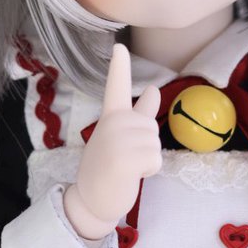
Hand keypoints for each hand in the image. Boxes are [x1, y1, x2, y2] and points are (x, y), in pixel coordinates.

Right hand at [63, 44, 161, 239]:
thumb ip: (139, 114)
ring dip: (148, 160)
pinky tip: (130, 176)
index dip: (119, 66)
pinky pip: (156, 159)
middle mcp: (112, 123)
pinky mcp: (125, 158)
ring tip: (126, 167)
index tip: (119, 47)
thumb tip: (154, 90)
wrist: (92, 200)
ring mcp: (117, 139)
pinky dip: (149, 171)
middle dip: (147, 146)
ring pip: (156, 144)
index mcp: (110, 117)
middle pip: (152, 127)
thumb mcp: (121, 137)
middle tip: (124, 159)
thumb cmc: (109, 168)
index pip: (116, 86)